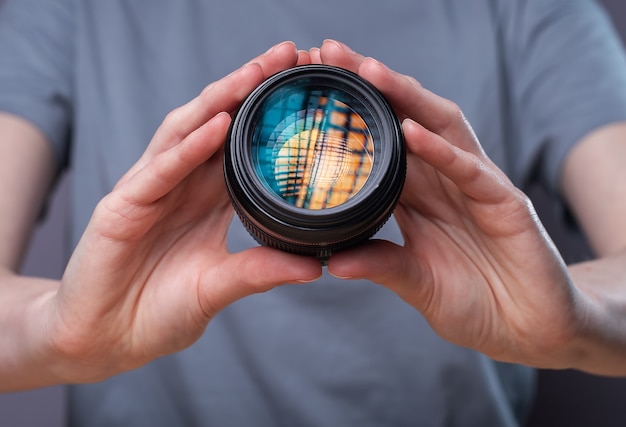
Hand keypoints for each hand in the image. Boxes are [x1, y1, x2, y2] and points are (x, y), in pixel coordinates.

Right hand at [43, 42, 321, 382]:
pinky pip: (159, 171)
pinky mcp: (123, 207)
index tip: (308, 90)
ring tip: (257, 72)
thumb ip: (261, 271)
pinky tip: (216, 125)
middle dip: (251, 88)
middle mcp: (181, 185)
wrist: (106, 341)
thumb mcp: (219, 287)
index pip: (242, 145)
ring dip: (221, 100)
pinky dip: (188, 147)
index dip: (272, 116)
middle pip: (218, 124)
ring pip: (187, 133)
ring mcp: (150, 190)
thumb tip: (317, 266)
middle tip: (290, 56)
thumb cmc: (159, 310)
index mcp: (207, 199)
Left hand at [316, 40, 581, 366]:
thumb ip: (382, 265)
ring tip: (367, 71)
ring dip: (405, 98)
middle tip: (328, 54)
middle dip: (371, 86)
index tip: (309, 93)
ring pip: (441, 130)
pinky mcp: (507, 205)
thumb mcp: (418, 283)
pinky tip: (413, 132)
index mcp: (420, 197)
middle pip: (406, 121)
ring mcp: (477, 188)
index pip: (380, 145)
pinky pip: (474, 173)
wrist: (530, 330)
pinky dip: (443, 152)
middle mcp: (445, 182)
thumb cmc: (474, 304)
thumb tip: (331, 262)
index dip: (348, 119)